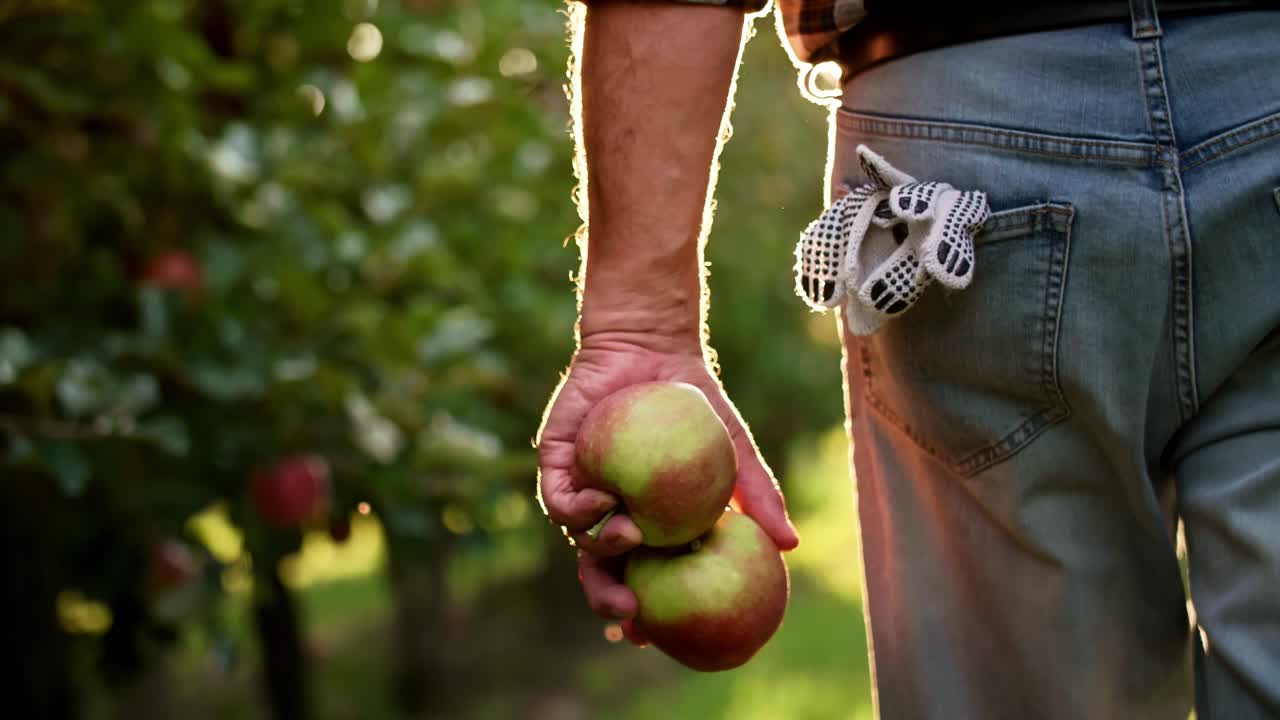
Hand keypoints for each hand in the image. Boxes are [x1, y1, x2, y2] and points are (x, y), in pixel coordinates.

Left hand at [536, 330, 798, 631]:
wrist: (652, 350)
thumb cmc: (695, 405)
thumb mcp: (734, 451)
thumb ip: (758, 496)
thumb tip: (791, 545)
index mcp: (645, 528)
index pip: (638, 582)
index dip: (638, 617)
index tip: (650, 639)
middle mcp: (608, 517)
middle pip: (598, 573)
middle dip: (606, 600)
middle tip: (629, 615)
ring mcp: (580, 491)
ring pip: (576, 539)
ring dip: (597, 548)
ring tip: (629, 536)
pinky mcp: (556, 463)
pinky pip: (557, 497)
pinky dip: (575, 506)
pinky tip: (600, 500)